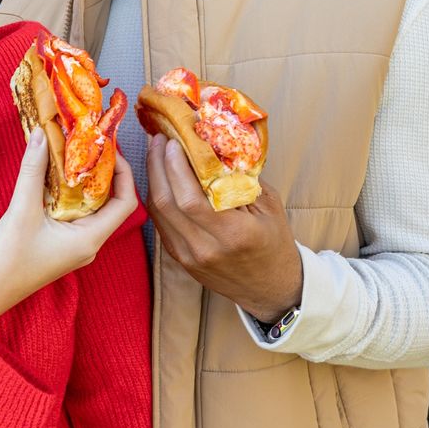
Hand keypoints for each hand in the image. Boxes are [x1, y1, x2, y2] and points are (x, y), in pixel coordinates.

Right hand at [0, 127, 138, 332]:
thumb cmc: (6, 260)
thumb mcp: (21, 210)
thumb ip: (33, 170)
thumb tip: (42, 134)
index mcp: (90, 239)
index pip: (125, 202)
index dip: (122, 172)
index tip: (106, 148)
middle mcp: (89, 243)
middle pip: (110, 202)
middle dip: (101, 171)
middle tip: (88, 143)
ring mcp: (75, 245)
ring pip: (91, 207)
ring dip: (84, 181)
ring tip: (73, 152)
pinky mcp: (61, 245)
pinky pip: (74, 214)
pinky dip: (70, 193)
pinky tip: (55, 175)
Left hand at [146, 134, 302, 322]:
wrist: (271, 289)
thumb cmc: (275, 242)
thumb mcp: (269, 206)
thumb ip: (242, 178)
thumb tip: (215, 146)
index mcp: (232, 234)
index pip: (191, 199)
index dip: (176, 168)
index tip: (172, 141)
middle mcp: (205, 248)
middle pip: (167, 203)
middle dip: (158, 165)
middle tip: (158, 138)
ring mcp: (188, 256)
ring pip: (159, 212)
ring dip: (153, 178)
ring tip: (155, 152)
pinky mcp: (180, 259)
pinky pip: (161, 223)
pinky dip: (158, 197)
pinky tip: (160, 177)